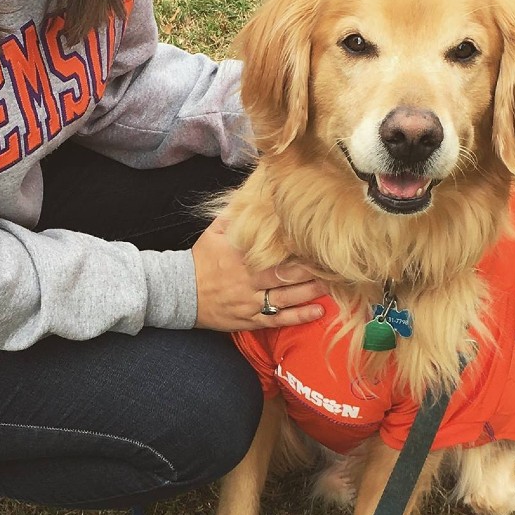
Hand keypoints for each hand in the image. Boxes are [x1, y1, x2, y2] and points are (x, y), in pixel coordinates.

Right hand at [189, 215, 325, 330]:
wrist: (180, 292)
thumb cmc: (200, 259)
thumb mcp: (214, 232)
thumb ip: (234, 215)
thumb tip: (252, 195)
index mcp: (241, 256)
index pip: (275, 253)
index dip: (298, 251)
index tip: (318, 244)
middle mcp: (248, 280)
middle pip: (285, 276)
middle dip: (311, 271)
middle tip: (335, 266)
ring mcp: (250, 301)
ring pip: (286, 298)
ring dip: (310, 292)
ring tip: (333, 286)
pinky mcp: (249, 319)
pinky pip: (277, 319)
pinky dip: (298, 317)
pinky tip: (318, 312)